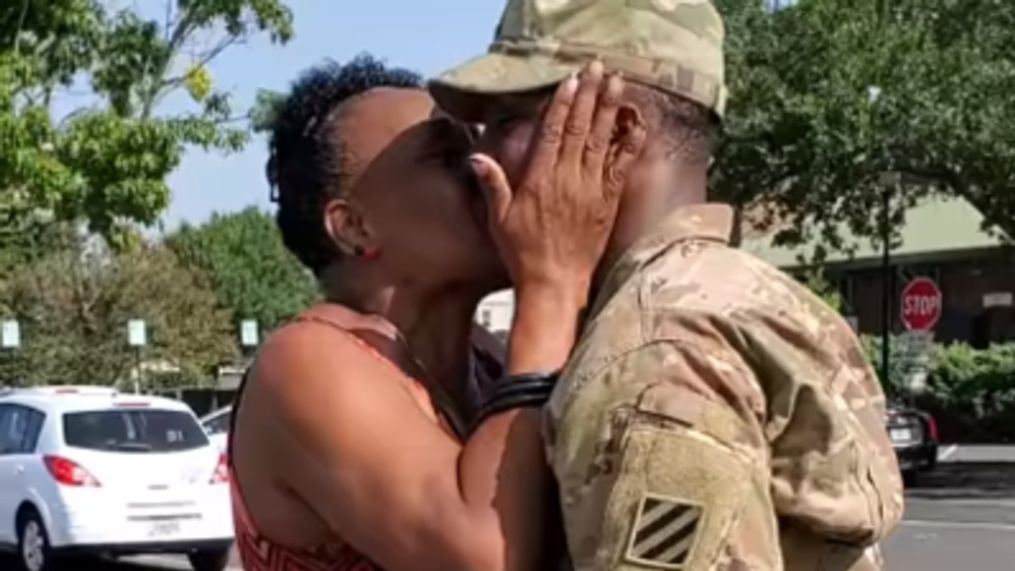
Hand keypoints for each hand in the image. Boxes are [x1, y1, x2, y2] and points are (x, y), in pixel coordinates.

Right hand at [470, 61, 646, 304]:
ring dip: (608, 109)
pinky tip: (634, 124)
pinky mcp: (607, 203)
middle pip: (579, 129)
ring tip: (616, 83)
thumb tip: (476, 157)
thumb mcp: (499, 219)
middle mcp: (567, 180)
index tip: (569, 81)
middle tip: (596, 68)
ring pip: (601, 141)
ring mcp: (591, 190)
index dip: (561, 104)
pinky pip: (620, 167)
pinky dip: (628, 144)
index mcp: (539, 180)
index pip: (552, 133)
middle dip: (588, 96)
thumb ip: (492, 185)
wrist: (555, 285)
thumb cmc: (522, 254)